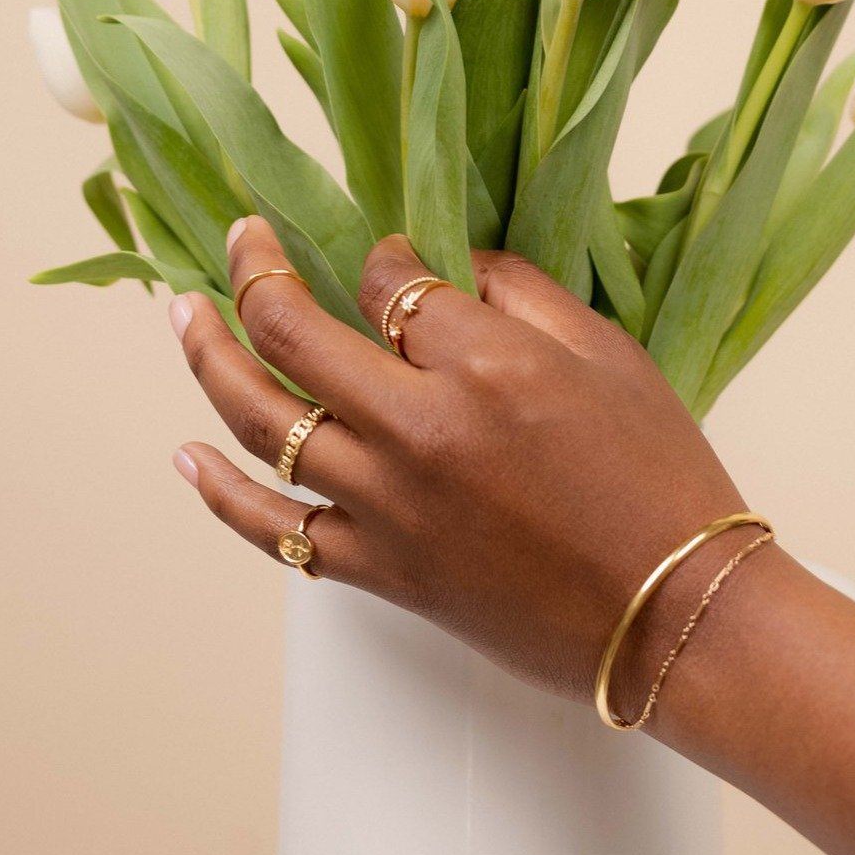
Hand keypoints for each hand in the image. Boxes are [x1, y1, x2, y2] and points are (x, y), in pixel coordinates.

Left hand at [169, 216, 754, 710]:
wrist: (672, 615)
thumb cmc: (658, 481)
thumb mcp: (612, 358)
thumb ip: (524, 295)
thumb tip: (451, 269)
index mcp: (486, 364)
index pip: (390, 282)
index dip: (380, 258)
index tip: (388, 261)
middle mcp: (420, 429)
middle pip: (295, 333)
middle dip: (257, 272)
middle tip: (241, 239)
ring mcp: (390, 506)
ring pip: (265, 422)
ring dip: (211, 359)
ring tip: (183, 315)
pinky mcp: (382, 571)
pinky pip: (276, 532)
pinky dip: (221, 495)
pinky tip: (186, 456)